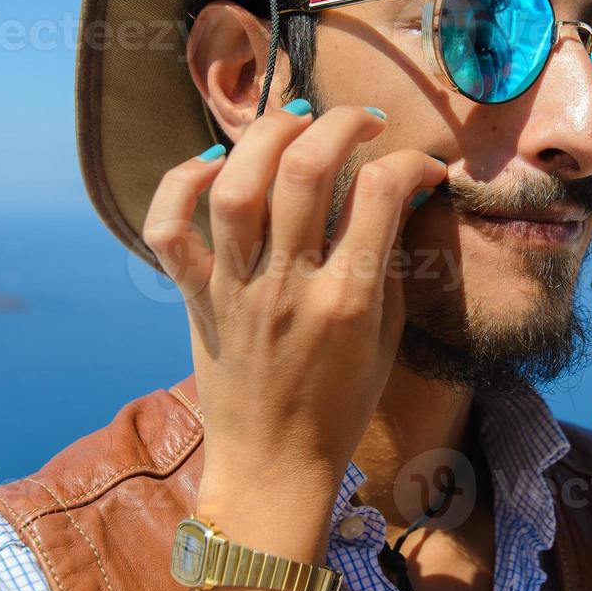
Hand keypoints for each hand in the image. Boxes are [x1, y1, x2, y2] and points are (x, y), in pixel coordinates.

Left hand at [142, 103, 446, 501]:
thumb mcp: (386, 337)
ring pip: (236, 185)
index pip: (381, 195)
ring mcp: (235, 290)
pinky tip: (216, 165)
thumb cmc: (340, 406)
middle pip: (305, 172)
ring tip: (296, 123)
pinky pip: (169, 230)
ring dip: (267, 136)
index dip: (410, 162)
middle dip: (341, 125)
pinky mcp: (195, 298)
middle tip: (363, 122)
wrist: (273, 468)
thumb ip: (390, 264)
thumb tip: (402, 196)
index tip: (423, 166)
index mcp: (347, 302)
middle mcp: (287, 288)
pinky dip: (182, 184)